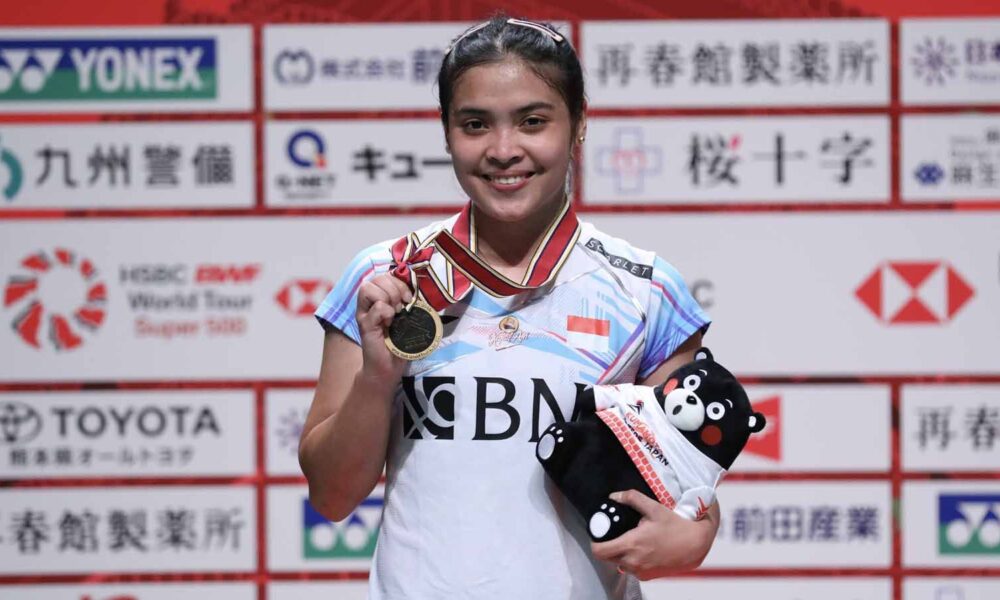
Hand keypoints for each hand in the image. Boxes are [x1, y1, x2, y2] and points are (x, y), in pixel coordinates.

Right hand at [355, 273, 412, 383]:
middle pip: (376, 278)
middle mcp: (368, 303)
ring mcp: (364, 313)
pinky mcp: (364, 325)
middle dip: (394, 289)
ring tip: (395, 313)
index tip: (409, 298)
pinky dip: (386, 313)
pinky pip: (376, 308)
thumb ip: (409, 302)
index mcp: (379, 298)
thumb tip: (420, 289)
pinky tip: (389, 324)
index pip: (385, 275)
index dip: (399, 282)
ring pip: (368, 288)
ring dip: (387, 297)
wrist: (389, 367)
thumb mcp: (407, 318)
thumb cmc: (399, 342)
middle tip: (402, 307)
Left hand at [590, 489, 718, 580]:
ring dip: (620, 554)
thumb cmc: (676, 526)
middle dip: (607, 547)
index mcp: (631, 544)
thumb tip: (614, 496)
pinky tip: (642, 550)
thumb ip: (632, 499)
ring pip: (619, 564)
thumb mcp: (654, 508)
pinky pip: (632, 569)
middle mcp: (633, 562)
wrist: (696, 546)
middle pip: (607, 558)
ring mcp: (640, 571)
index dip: (595, 542)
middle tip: (614, 535)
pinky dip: (632, 561)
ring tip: (631, 541)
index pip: (599, 551)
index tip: (598, 534)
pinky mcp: (648, 577)